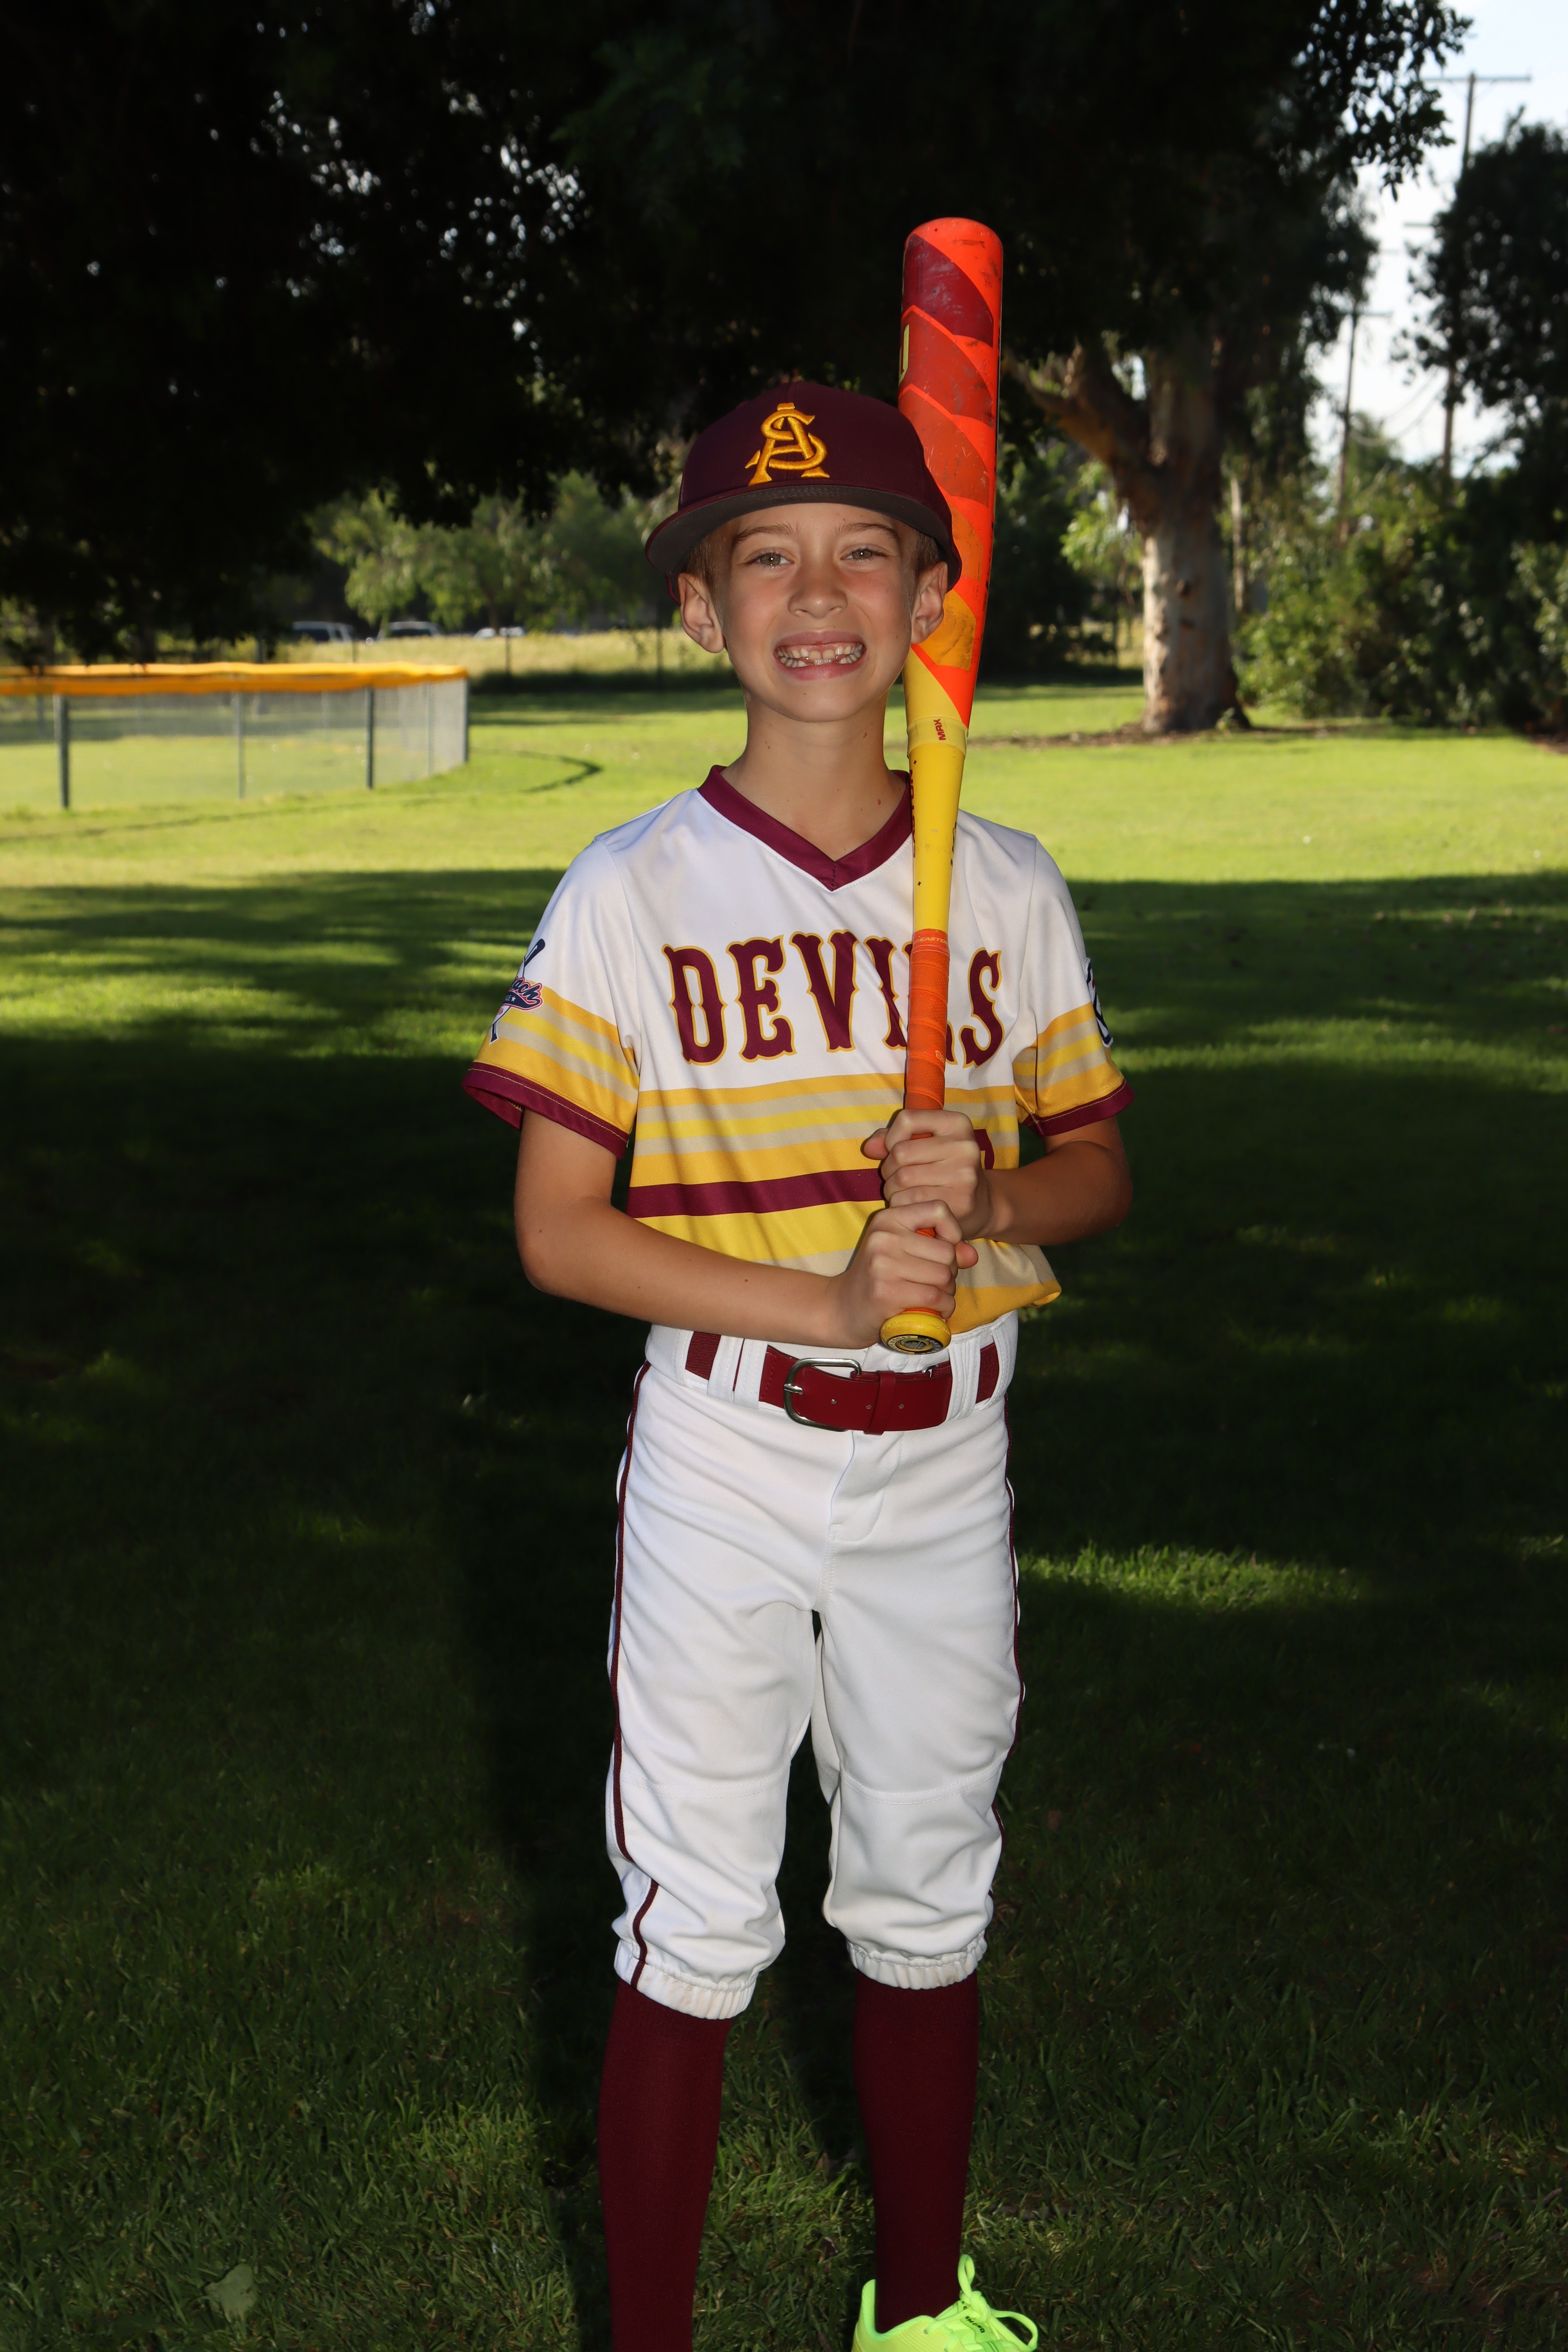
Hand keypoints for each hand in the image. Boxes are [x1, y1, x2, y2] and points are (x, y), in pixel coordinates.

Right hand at [822, 1199, 977, 1346]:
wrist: (843, 1308)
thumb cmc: (881, 1277)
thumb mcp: (907, 1253)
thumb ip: (943, 1248)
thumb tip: (972, 1255)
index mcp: (889, 1218)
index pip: (938, 1209)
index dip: (953, 1230)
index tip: (946, 1249)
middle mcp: (884, 1236)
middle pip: (947, 1251)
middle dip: (951, 1271)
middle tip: (938, 1281)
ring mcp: (883, 1263)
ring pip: (943, 1276)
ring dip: (948, 1291)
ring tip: (936, 1295)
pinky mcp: (886, 1291)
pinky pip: (934, 1297)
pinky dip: (944, 1307)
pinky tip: (938, 1309)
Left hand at [862, 1108, 991, 1238]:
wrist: (981, 1203)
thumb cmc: (944, 1168)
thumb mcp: (925, 1144)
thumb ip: (892, 1139)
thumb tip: (869, 1148)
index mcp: (958, 1123)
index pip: (907, 1119)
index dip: (891, 1137)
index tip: (895, 1149)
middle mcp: (965, 1146)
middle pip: (901, 1152)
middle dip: (889, 1167)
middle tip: (896, 1177)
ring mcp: (964, 1175)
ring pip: (902, 1179)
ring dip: (891, 1188)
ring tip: (901, 1191)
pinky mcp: (959, 1201)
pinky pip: (909, 1201)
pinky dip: (900, 1204)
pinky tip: (909, 1204)